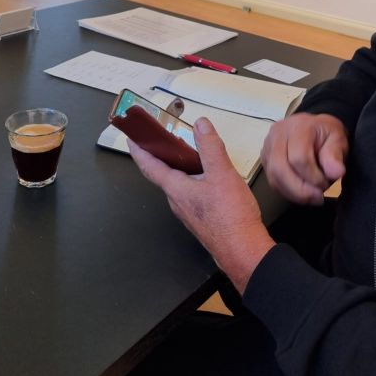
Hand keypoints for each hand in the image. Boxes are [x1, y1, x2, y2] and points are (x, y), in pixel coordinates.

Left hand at [129, 117, 274, 293]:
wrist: (243, 252)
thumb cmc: (230, 217)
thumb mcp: (222, 174)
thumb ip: (211, 147)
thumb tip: (201, 123)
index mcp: (176, 189)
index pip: (150, 167)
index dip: (139, 151)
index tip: (131, 139)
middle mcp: (178, 202)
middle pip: (163, 175)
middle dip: (161, 155)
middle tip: (163, 138)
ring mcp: (189, 212)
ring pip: (179, 185)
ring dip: (179, 167)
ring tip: (188, 152)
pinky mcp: (201, 219)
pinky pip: (190, 193)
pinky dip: (192, 179)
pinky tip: (208, 176)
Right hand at [261, 113, 347, 204]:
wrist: (314, 127)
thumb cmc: (326, 134)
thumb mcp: (338, 139)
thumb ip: (336, 155)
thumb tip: (336, 173)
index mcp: (299, 126)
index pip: (299, 157)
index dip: (314, 177)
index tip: (327, 183)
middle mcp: (278, 133)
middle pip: (280, 168)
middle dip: (301, 190)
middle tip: (319, 196)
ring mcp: (268, 146)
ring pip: (274, 177)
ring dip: (294, 193)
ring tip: (311, 196)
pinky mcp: (265, 158)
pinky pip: (272, 180)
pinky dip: (288, 192)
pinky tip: (301, 192)